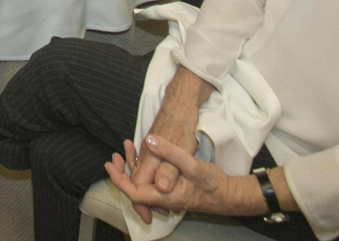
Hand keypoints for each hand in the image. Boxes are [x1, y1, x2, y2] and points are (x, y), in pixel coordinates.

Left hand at [107, 135, 257, 221]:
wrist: (229, 193)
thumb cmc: (212, 183)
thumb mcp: (192, 164)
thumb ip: (170, 153)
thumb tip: (150, 141)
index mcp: (165, 195)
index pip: (134, 192)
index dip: (119, 179)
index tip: (110, 166)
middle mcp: (163, 198)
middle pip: (135, 189)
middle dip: (123, 172)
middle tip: (115, 156)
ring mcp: (167, 194)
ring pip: (143, 184)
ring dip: (132, 168)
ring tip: (126, 149)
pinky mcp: (172, 188)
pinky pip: (152, 181)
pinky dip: (144, 168)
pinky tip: (142, 153)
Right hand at [128, 85, 200, 214]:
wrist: (179, 102)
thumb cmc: (181, 126)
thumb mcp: (181, 150)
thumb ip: (170, 171)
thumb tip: (162, 189)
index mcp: (149, 160)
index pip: (139, 188)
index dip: (144, 203)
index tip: (153, 215)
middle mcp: (144, 156)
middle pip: (138, 183)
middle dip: (146, 200)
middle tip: (160, 212)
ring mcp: (147, 150)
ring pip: (143, 175)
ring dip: (151, 189)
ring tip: (163, 202)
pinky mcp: (152, 146)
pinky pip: (147, 167)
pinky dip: (151, 178)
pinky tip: (160, 182)